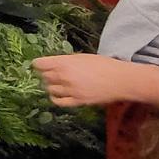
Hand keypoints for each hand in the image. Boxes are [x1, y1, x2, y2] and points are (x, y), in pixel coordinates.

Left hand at [34, 54, 158, 107]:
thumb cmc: (104, 64)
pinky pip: (58, 101)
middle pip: (44, 77)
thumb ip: (66, 61)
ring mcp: (70, 90)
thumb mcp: (83, 57)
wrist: (120, 80)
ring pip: (49, 89)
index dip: (38, 64)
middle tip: (52, 73)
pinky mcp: (77, 101)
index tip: (39, 65)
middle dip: (46, 74)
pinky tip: (58, 94)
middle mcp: (64, 76)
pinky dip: (55, 98)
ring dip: (51, 86)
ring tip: (58, 83)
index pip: (40, 64)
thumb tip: (54, 63)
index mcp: (65, 63)